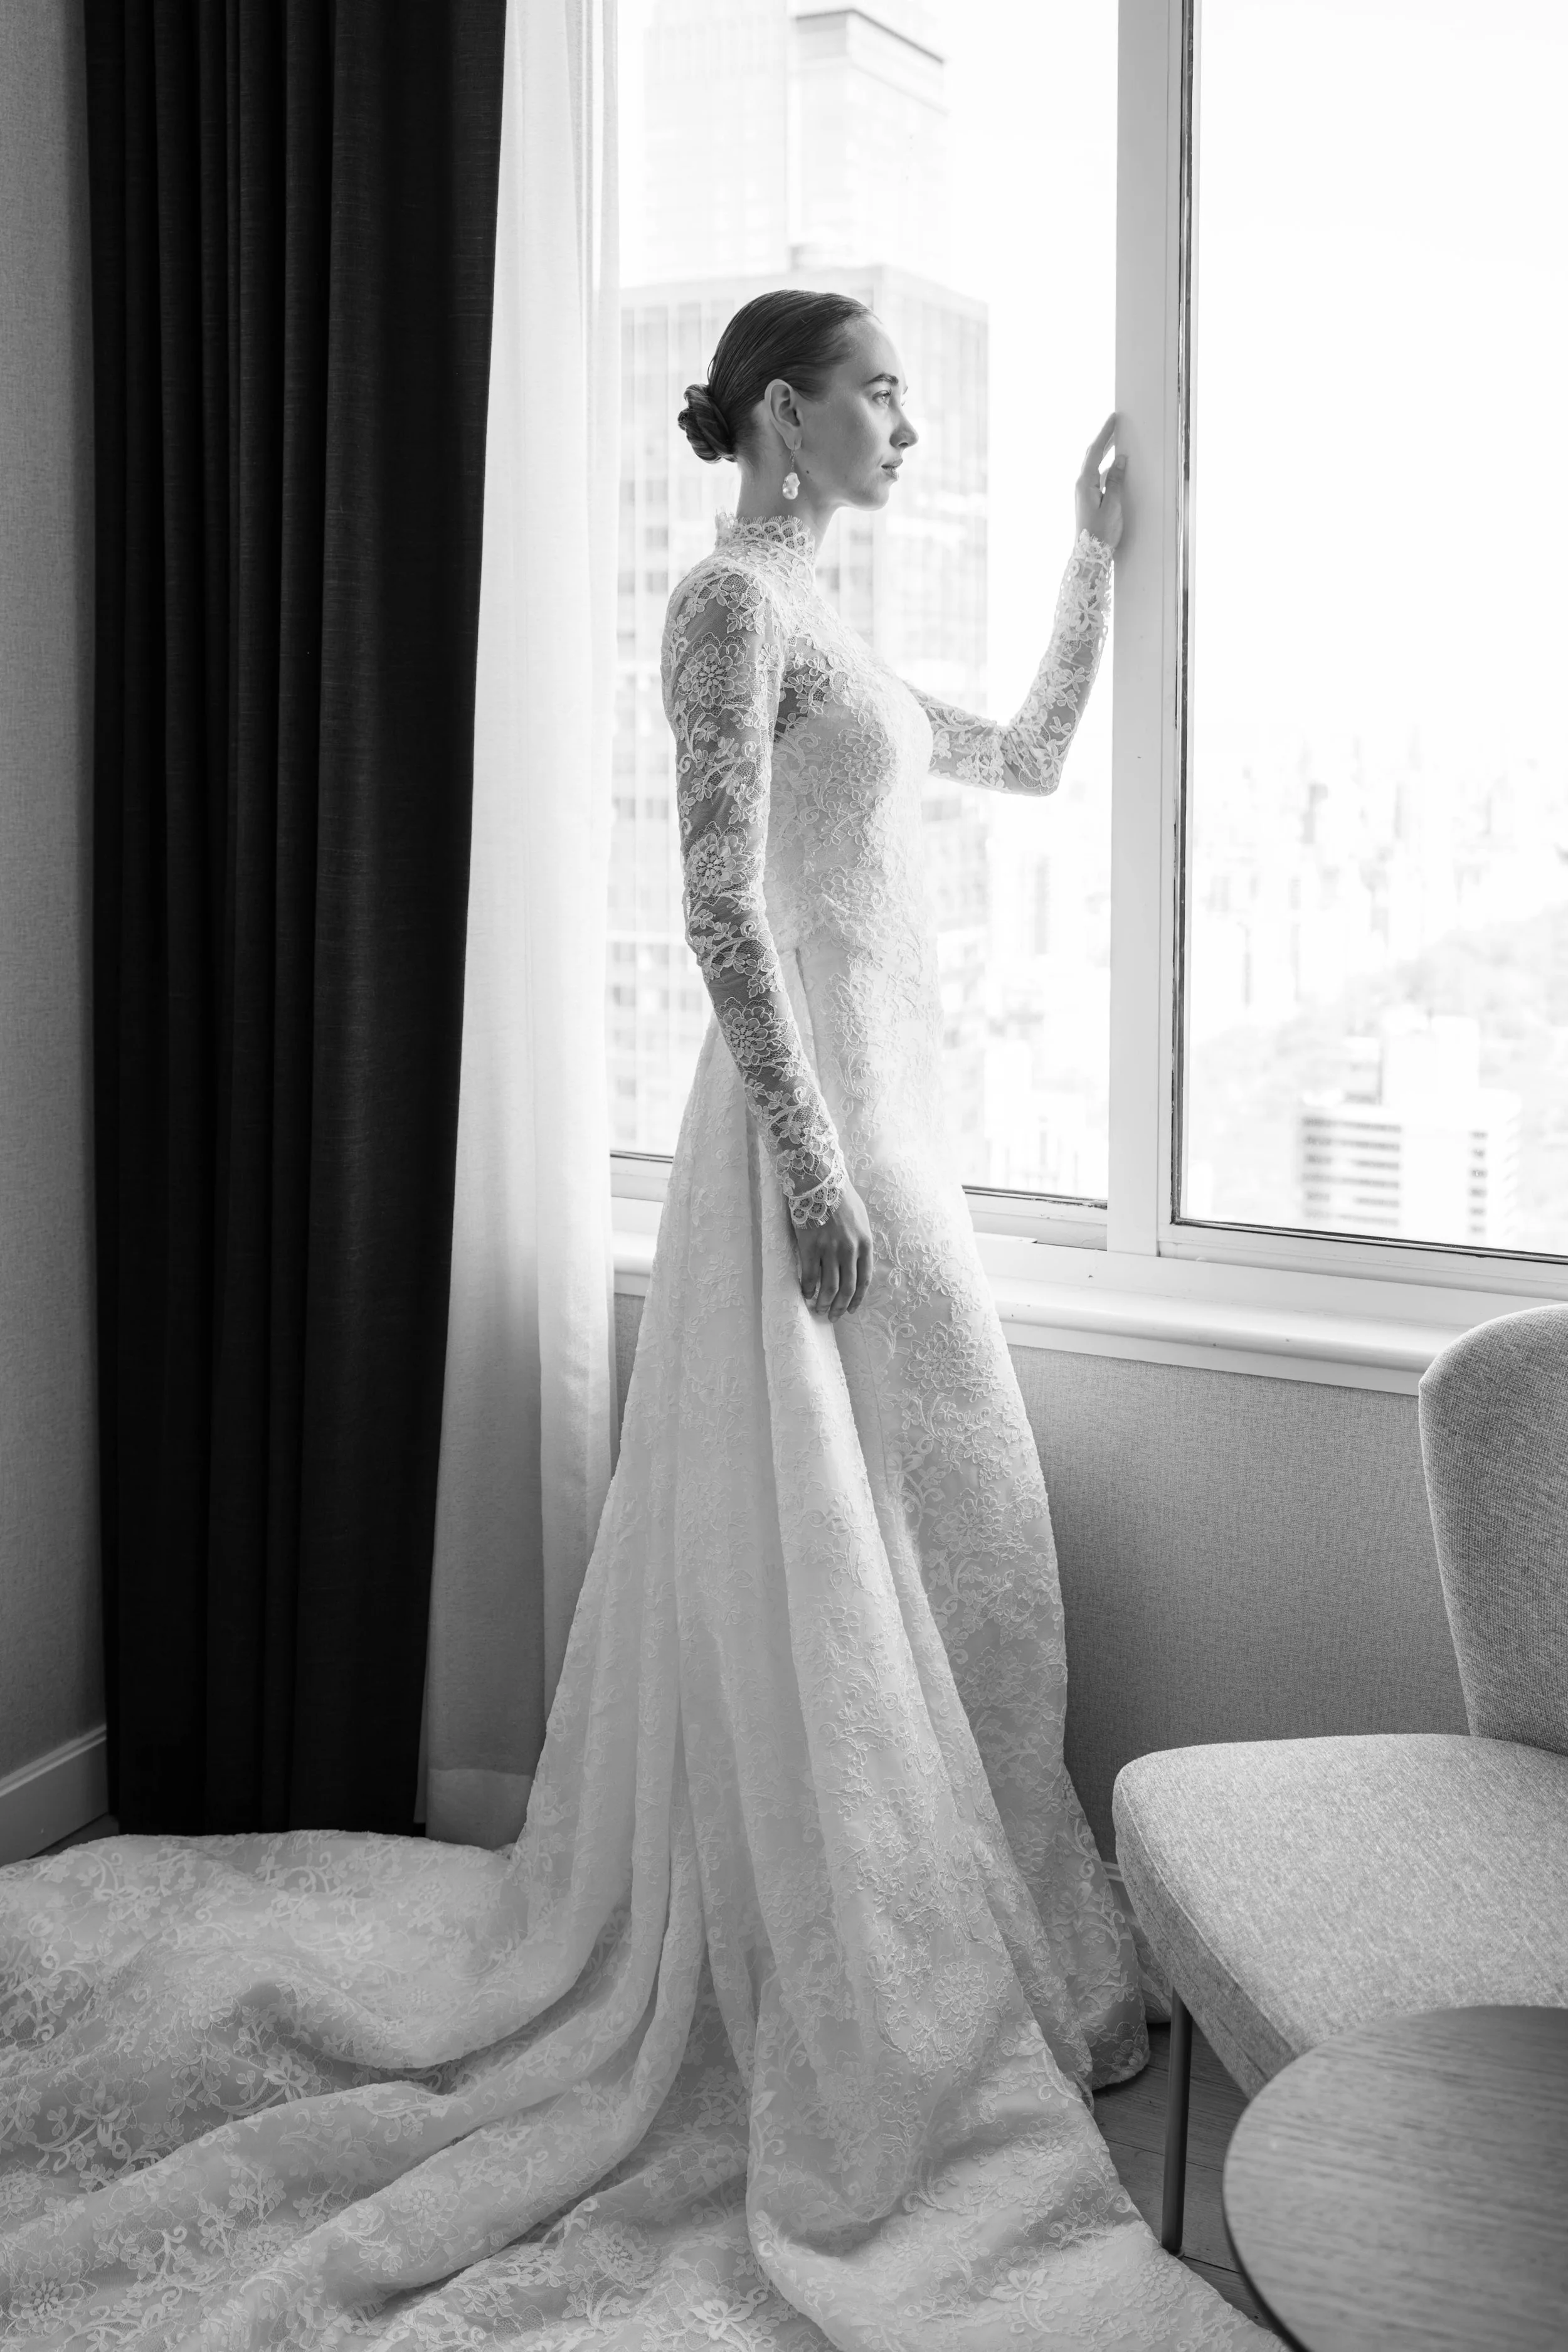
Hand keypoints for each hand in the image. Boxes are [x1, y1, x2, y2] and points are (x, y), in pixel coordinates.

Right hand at [794, 1181, 873, 1320]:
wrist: (819, 1180)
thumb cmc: (840, 1197)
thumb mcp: (861, 1218)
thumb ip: (861, 1240)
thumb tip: (858, 1259)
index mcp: (865, 1243)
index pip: (864, 1280)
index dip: (857, 1298)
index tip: (851, 1309)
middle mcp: (849, 1250)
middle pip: (847, 1288)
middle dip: (840, 1306)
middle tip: (833, 1317)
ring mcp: (829, 1250)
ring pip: (828, 1287)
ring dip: (824, 1303)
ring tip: (819, 1310)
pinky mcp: (810, 1247)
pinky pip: (809, 1276)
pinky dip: (808, 1289)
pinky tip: (805, 1295)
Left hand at [1076, 412, 1126, 554]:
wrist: (1088, 556)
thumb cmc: (1100, 533)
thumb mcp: (1113, 505)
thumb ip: (1116, 481)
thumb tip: (1120, 459)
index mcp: (1085, 483)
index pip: (1095, 451)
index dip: (1105, 433)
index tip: (1113, 418)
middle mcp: (1081, 485)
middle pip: (1091, 455)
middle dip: (1103, 439)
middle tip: (1114, 424)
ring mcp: (1082, 492)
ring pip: (1092, 465)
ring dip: (1103, 451)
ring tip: (1114, 439)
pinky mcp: (1086, 499)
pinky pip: (1095, 475)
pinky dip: (1103, 465)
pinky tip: (1111, 465)